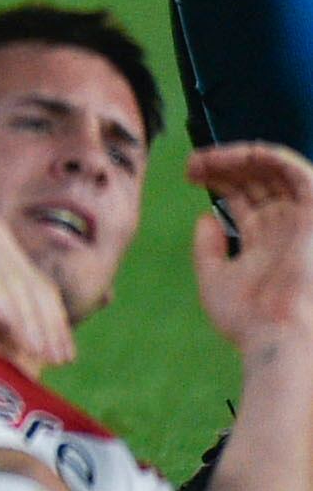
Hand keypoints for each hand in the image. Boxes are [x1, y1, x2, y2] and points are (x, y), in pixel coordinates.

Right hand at [0, 192, 77, 370]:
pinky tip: (8, 323)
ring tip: (37, 350)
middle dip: (48, 327)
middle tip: (56, 360)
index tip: (60, 357)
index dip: (53, 325)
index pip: (39, 290)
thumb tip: (18, 352)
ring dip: (28, 319)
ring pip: (14, 282)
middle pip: (35, 287)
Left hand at [188, 143, 312, 352]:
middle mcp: (287, 230)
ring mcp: (303, 221)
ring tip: (203, 160)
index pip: (246, 199)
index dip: (219, 180)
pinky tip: (231, 156)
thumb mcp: (216, 280)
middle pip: (258, 181)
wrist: (282, 336)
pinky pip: (295, 168)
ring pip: (275, 170)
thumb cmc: (250, 319)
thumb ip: (208, 247)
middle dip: (223, 166)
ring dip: (239, 156)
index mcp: (267, 246)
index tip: (188, 174)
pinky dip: (264, 154)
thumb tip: (206, 216)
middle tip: (191, 165)